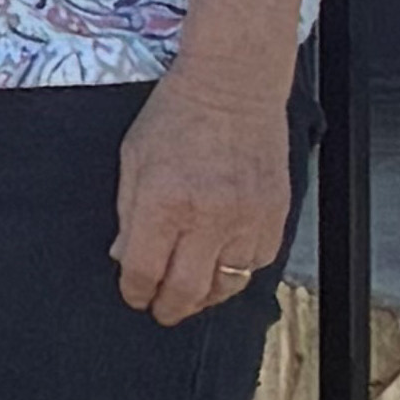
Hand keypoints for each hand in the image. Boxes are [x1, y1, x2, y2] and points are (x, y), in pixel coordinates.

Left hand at [113, 65, 295, 324]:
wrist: (233, 87)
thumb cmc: (175, 117)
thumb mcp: (132, 160)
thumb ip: (127, 214)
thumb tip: (123, 258)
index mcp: (165, 202)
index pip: (146, 269)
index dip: (136, 291)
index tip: (133, 296)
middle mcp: (210, 217)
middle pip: (188, 288)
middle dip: (170, 307)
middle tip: (160, 312)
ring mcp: (248, 218)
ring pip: (228, 283)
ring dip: (206, 297)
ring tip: (190, 298)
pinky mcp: (276, 216)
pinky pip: (258, 263)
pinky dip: (237, 274)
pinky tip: (221, 271)